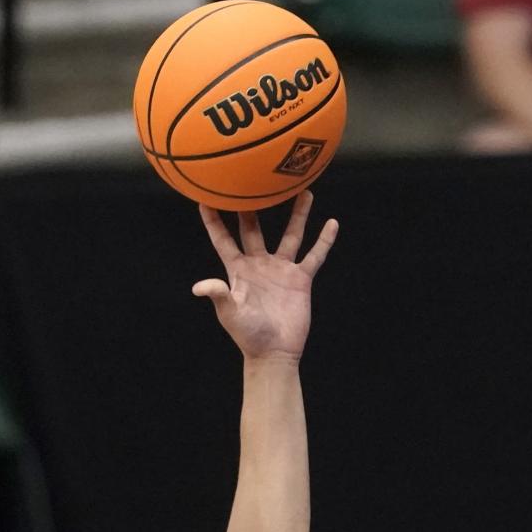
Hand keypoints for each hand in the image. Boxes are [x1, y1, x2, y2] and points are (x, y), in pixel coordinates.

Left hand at [192, 191, 337, 360]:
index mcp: (239, 271)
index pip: (223, 239)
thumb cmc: (249, 336)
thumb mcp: (231, 314)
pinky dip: (324, 240)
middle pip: (255, 229)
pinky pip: (315, 255)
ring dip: (297, 214)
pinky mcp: (301, 280)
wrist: (274, 353)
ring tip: (302, 189)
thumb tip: (199, 287)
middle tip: (253, 179)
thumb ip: (219, 296)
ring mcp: (281, 270)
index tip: (206, 197)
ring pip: (291, 234)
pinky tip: (332, 222)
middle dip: (252, 206)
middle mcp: (259, 265)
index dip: (213, 220)